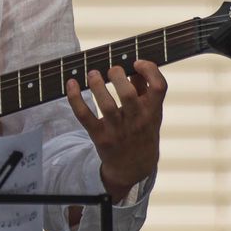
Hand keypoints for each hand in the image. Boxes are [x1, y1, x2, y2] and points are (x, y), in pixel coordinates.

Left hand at [65, 59, 165, 201]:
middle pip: (128, 95)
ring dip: (97, 85)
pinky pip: (84, 116)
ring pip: (106, 105)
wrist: (133, 168)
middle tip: (111, 69)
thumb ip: (144, 90)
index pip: (159, 87)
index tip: (137, 62)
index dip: (149, 70)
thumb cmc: (142, 132)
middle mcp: (137, 121)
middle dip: (117, 76)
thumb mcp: (151, 113)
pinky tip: (71, 84)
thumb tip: (134, 65)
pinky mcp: (100, 137)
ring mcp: (118, 130)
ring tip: (92, 73)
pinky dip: (75, 98)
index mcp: (153, 111)